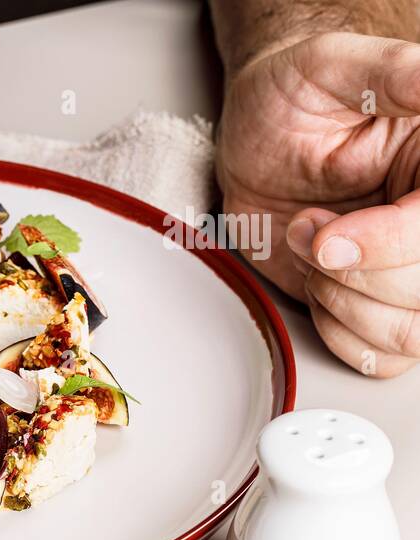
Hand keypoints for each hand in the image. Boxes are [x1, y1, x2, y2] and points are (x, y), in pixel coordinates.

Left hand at [216, 32, 419, 377]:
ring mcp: (406, 268)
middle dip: (355, 271)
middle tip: (308, 225)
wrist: (253, 130)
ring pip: (412, 333)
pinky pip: (381, 355)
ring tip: (309, 248)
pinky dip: (339, 331)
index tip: (328, 234)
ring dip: (345, 302)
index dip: (389, 245)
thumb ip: (401, 76)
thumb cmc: (293, 94)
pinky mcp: (373, 301)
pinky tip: (314, 285)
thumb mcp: (337, 67)